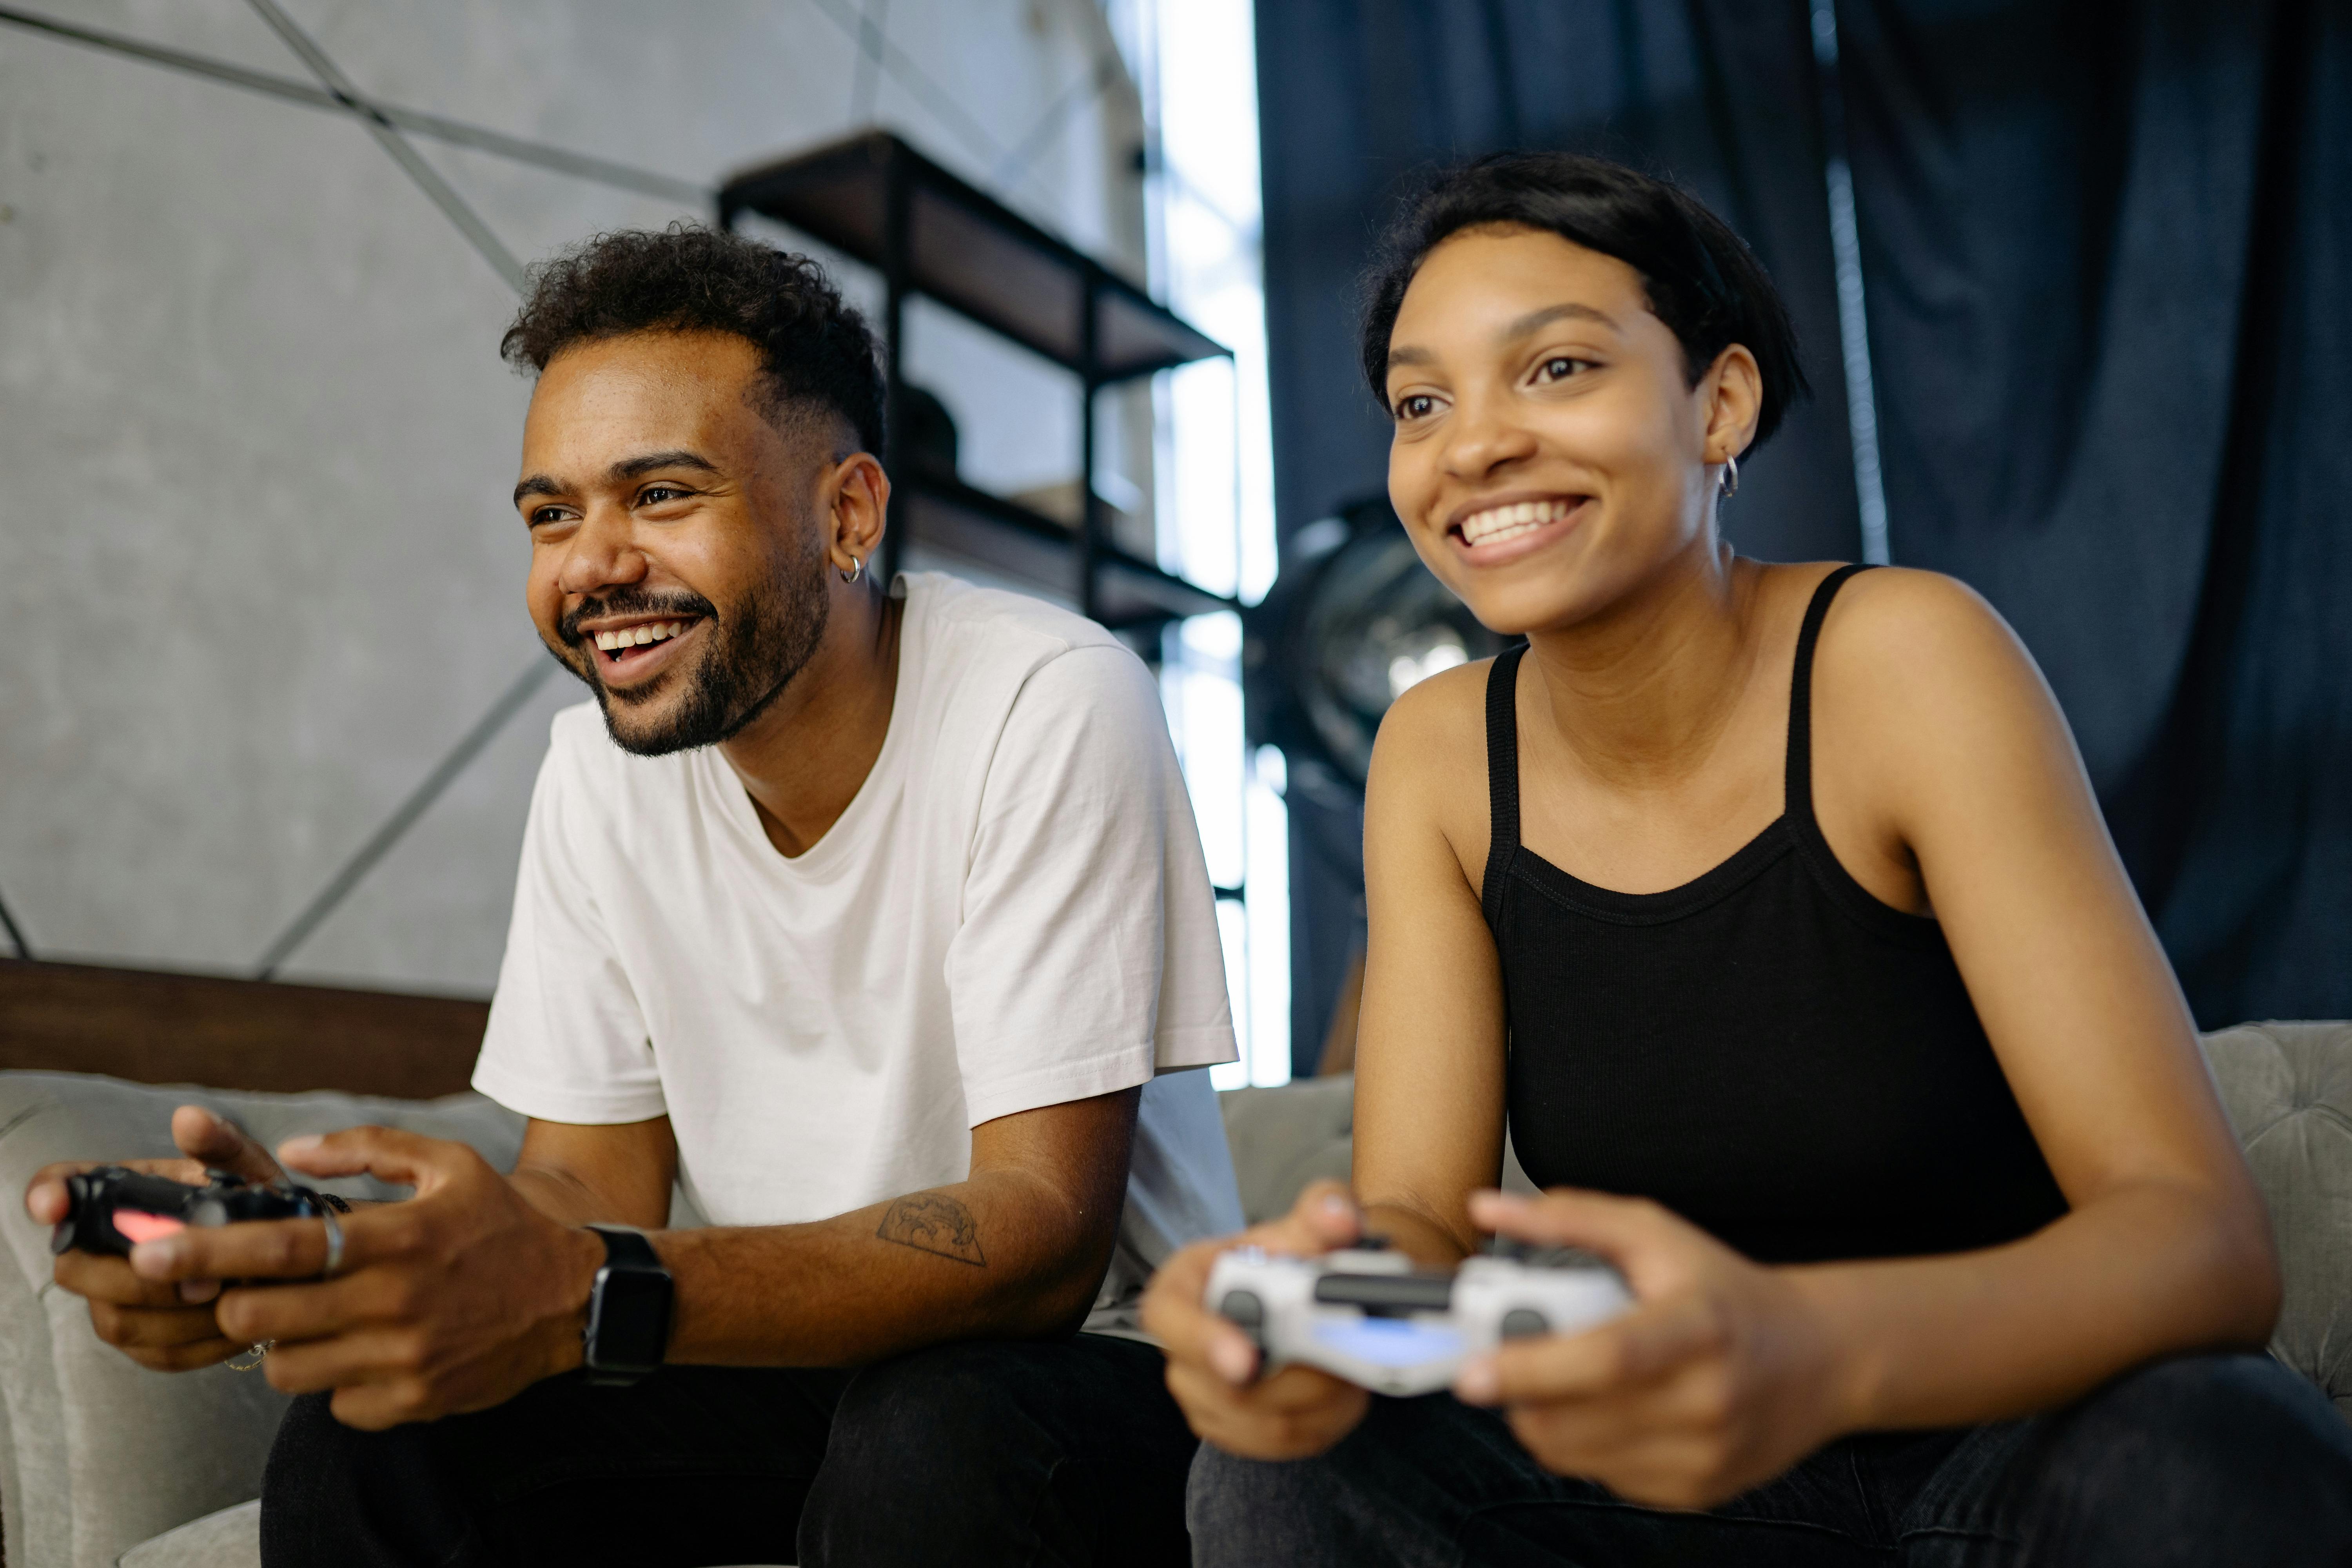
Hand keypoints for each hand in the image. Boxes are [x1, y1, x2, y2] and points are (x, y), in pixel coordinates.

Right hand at [25, 1106, 290, 1370]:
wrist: (288, 1255)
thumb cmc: (253, 1202)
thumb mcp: (246, 1169)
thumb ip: (220, 1144)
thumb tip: (189, 1119)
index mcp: (120, 1193)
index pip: (59, 1185)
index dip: (47, 1193)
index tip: (53, 1203)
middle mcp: (101, 1249)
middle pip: (78, 1270)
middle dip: (138, 1276)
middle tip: (201, 1276)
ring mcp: (115, 1300)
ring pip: (118, 1320)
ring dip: (177, 1313)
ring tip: (232, 1294)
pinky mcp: (146, 1343)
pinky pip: (158, 1352)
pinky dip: (201, 1340)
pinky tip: (239, 1323)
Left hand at [120, 1125, 605, 1429]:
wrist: (572, 1300)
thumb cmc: (500, 1227)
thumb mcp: (451, 1165)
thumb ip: (370, 1150)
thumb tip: (294, 1149)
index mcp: (401, 1237)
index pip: (284, 1248)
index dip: (209, 1250)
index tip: (154, 1252)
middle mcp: (398, 1301)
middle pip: (264, 1316)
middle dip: (235, 1304)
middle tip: (247, 1289)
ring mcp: (404, 1359)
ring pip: (288, 1369)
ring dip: (286, 1345)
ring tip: (319, 1321)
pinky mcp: (414, 1403)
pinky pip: (334, 1404)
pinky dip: (336, 1381)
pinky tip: (367, 1352)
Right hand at [1139, 1179, 1373, 1459]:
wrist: (1299, 1297)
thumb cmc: (1288, 1260)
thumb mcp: (1305, 1225)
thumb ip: (1324, 1211)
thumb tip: (1339, 1218)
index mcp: (1183, 1287)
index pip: (1169, 1318)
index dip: (1204, 1341)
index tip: (1247, 1362)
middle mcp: (1182, 1350)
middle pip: (1231, 1387)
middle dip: (1300, 1375)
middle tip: (1347, 1351)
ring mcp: (1205, 1397)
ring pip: (1268, 1421)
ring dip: (1323, 1398)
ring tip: (1351, 1363)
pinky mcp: (1236, 1431)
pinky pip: (1286, 1442)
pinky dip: (1327, 1419)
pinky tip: (1343, 1388)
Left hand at [1453, 1189, 1849, 1508]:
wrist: (1817, 1358)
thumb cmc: (1726, 1292)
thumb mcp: (1656, 1236)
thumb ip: (1569, 1219)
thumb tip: (1488, 1209)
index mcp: (1698, 1327)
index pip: (1605, 1358)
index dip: (1531, 1367)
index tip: (1473, 1372)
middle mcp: (1706, 1399)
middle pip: (1574, 1418)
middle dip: (1518, 1393)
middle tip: (1509, 1360)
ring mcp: (1702, 1455)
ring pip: (1575, 1456)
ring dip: (1544, 1419)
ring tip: (1564, 1378)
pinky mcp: (1695, 1492)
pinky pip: (1603, 1479)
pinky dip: (1585, 1445)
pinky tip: (1609, 1408)